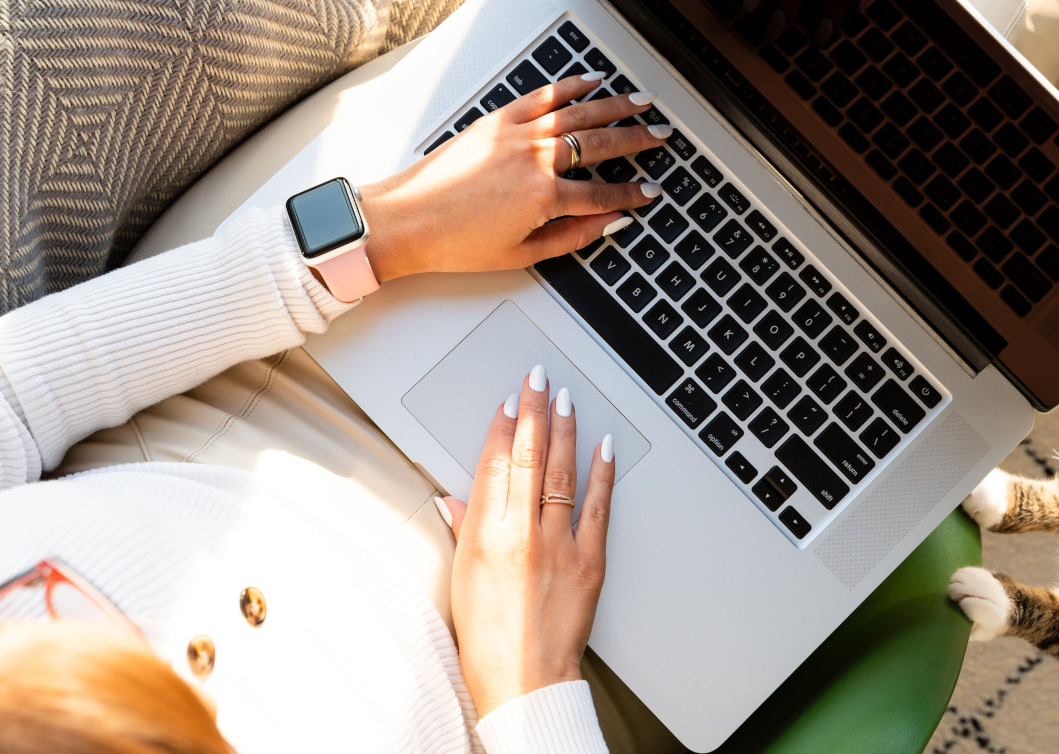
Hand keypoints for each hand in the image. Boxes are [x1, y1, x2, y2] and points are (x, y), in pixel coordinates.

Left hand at [357, 74, 669, 281]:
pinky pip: (541, 97)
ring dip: (614, 106)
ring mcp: (515, 135)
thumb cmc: (454, 242)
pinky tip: (590, 81)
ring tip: (640, 103)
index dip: (631, 195)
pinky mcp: (495, 121)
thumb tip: (607, 224)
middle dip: (636, 141)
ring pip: (577, 113)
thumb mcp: (520, 254)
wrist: (405, 220)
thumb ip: (571, 237)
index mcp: (542, 197)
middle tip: (660, 136)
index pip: (603, 194)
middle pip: (599, 145)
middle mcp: (534, 160)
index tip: (650, 192)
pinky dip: (569, 87)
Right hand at [440, 367, 614, 716]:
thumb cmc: (487, 638)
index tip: (508, 400)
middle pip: (527, 457)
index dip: (501, 426)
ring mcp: (559, 546)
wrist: (525, 681)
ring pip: (562, 473)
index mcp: (486, 536)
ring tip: (565, 398)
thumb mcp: (462, 578)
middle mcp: (522, 534)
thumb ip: (463, 529)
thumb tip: (455, 497)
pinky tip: (603, 446)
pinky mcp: (589, 562)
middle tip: (538, 377)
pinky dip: (602, 474)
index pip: (493, 464)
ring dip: (563, 430)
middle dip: (533, 411)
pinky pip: (598, 508)